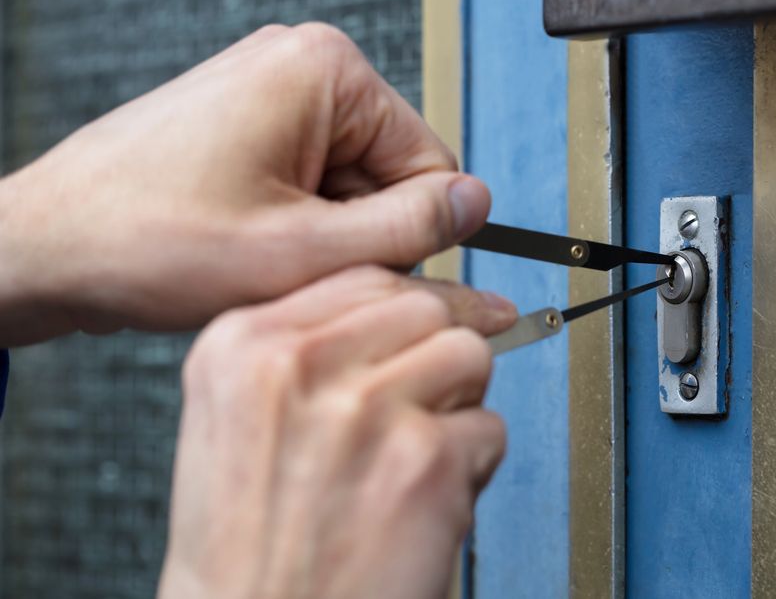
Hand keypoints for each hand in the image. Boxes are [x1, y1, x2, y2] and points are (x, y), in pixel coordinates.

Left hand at [0, 23, 486, 344]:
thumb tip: (476, 204)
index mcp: (326, 71)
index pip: (430, 163)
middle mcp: (299, 66)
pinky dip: (290, 226)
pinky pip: (308, 182)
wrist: (46, 247)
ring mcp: (269, 92)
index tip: (355, 271)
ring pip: (349, 186)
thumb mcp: (303, 252)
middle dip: (353, 234)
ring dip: (318, 236)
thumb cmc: (149, 240)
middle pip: (388, 173)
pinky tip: (242, 244)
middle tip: (289, 267)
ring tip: (255, 257)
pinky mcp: (247, 122)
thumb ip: (409, 229)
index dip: (404, 233)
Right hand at [158, 266, 512, 598]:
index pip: (365, 279)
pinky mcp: (426, 460)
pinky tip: (419, 505)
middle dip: (437, 355)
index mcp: (243, 346)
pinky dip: (470, 469)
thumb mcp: (234, 422)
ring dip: (458, 407)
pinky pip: (489, 428)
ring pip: (469, 355)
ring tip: (413, 459)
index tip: (433, 321)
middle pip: (426, 307)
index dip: (411, 306)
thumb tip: (394, 309)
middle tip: (416, 410)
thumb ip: (303, 353)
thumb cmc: (244, 548)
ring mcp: (367, 408)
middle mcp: (301, 365)